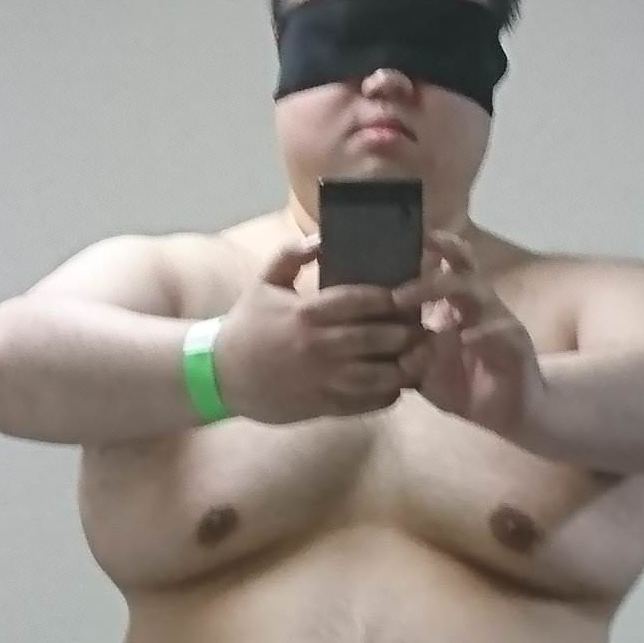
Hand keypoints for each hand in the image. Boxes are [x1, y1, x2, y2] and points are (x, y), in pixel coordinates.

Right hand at [213, 235, 428, 425]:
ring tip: (418, 355)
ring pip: (379, 375)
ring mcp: (323, 379)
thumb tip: (323, 237)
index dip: (391, 298)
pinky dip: (387, 394)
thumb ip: (292, 255)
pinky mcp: (323, 405)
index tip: (407, 295)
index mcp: (307, 312)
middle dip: (407, 331)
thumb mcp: (263, 283)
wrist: (221, 375)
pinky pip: (366, 403)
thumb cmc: (246, 326)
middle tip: (422, 325)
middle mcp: (320, 346)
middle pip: (379, 337)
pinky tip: (397, 384)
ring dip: (405, 366)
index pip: (362, 301)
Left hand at [392, 231, 544, 439]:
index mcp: (457, 305)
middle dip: (432, 262)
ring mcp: (499, 320)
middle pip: (461, 266)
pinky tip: (464, 339)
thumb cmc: (464, 386)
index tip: (401, 239)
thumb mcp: (424, 370)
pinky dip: (480, 333)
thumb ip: (401, 352)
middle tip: (397, 286)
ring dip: (444, 289)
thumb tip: (366, 340)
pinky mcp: (515, 344)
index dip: (430, 248)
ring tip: (411, 301)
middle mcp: (478, 304)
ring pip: (477, 290)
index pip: (446, 266)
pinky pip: (499, 331)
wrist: (507, 413)